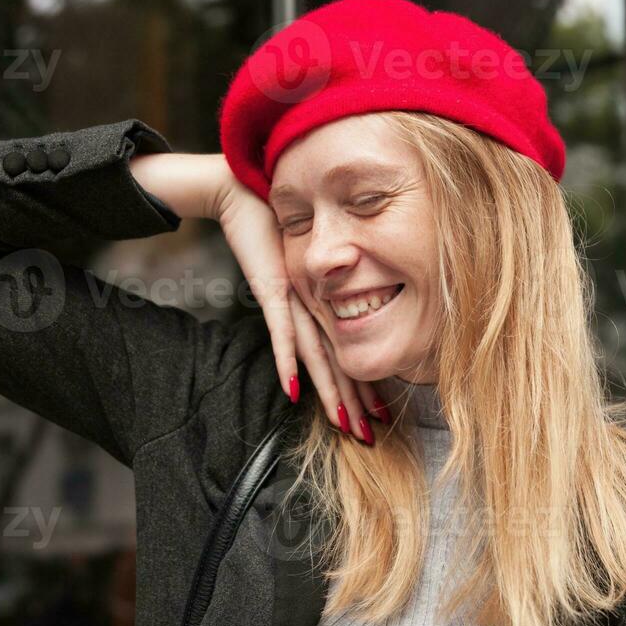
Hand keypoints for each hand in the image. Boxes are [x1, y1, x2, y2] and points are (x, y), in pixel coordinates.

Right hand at [211, 165, 383, 444]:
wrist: (248, 192)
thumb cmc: (270, 226)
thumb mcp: (292, 267)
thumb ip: (301, 296)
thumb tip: (314, 329)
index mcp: (323, 301)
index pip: (345, 352)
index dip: (360, 386)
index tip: (377, 415)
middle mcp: (315, 303)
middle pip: (338, 360)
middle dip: (353, 400)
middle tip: (371, 434)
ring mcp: (296, 296)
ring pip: (317, 354)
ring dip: (331, 392)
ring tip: (345, 424)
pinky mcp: (275, 286)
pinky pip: (282, 331)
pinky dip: (287, 362)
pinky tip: (294, 393)